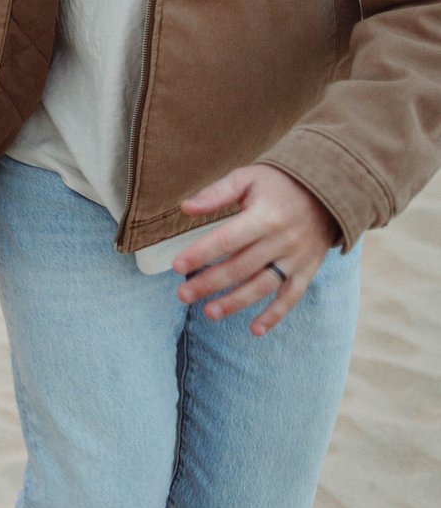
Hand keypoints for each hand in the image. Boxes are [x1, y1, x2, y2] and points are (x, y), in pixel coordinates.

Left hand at [171, 165, 340, 335]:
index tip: (177, 266)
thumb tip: (186, 208)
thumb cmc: (280, 184)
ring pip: (263, 286)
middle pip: (241, 267)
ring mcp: (297, 258)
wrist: (330, 191)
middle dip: (210, 283)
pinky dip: (275, 315)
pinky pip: (292, 296)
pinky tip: (255, 330)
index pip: (228, 239)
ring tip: (209, 313)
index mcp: (266, 216)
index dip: (202, 253)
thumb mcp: (248, 178)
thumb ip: (217, 193)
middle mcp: (283, 240)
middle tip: (182, 295)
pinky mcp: (308, 270)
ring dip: (236, 302)